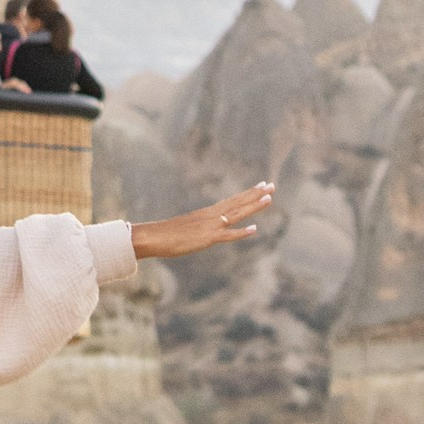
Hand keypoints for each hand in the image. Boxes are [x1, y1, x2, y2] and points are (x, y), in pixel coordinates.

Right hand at [130, 183, 273, 260]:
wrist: (152, 237)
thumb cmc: (165, 234)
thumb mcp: (186, 228)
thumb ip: (198, 228)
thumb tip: (204, 231)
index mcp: (206, 213)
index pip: (232, 200)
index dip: (248, 193)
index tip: (262, 186)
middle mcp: (211, 216)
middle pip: (238, 203)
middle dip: (256, 195)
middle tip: (272, 185)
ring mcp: (209, 226)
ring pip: (236, 214)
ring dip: (253, 206)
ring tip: (269, 198)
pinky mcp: (206, 238)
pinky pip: (227, 235)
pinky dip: (241, 232)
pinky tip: (254, 229)